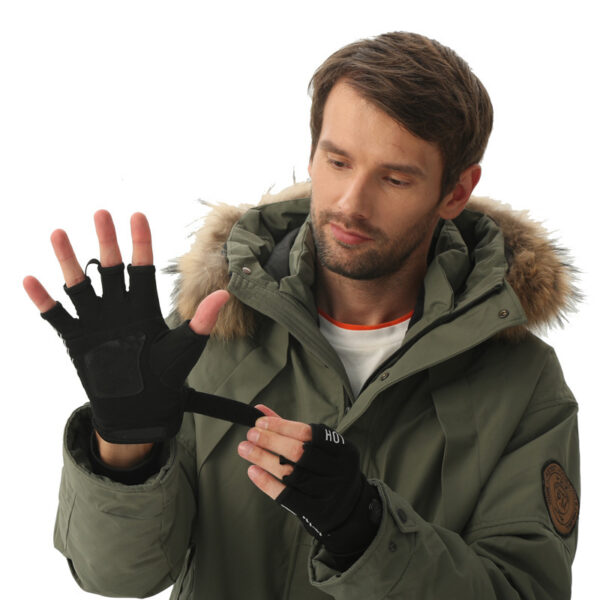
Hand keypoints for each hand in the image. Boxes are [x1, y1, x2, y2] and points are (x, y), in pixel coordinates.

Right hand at [23, 211, 234, 444]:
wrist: (141, 409)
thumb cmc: (166, 377)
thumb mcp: (185, 348)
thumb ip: (201, 321)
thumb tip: (224, 294)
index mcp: (144, 306)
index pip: (141, 267)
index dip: (140, 243)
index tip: (137, 215)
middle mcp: (118, 307)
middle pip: (109, 267)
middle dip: (106, 241)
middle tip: (101, 213)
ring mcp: (96, 321)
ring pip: (79, 284)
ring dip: (68, 260)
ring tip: (60, 233)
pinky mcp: (76, 338)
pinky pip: (56, 316)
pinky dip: (43, 300)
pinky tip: (30, 279)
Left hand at [238, 407, 380, 556]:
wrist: (349, 510)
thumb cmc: (329, 471)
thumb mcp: (321, 449)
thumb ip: (290, 429)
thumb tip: (260, 411)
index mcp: (342, 450)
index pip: (309, 433)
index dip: (282, 426)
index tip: (260, 422)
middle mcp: (338, 470)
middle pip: (299, 452)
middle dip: (271, 441)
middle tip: (251, 435)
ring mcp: (328, 492)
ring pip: (290, 474)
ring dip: (263, 459)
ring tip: (245, 449)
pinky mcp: (316, 511)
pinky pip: (288, 496)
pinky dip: (267, 483)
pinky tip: (253, 471)